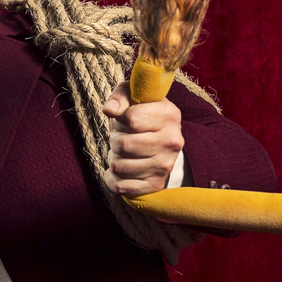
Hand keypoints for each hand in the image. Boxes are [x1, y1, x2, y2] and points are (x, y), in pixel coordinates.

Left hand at [101, 78, 183, 197]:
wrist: (159, 138)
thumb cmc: (140, 112)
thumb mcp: (131, 95)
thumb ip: (120, 96)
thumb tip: (110, 110)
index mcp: (169, 115)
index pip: (132, 119)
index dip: (120, 119)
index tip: (125, 119)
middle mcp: (172, 142)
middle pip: (123, 145)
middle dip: (114, 140)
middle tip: (122, 137)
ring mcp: (165, 165)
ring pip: (119, 166)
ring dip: (113, 158)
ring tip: (123, 152)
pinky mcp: (156, 184)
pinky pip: (121, 187)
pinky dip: (112, 178)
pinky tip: (119, 169)